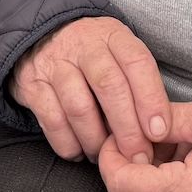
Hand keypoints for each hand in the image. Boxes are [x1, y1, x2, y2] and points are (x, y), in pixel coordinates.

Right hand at [7, 15, 171, 163]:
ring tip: (105, 155)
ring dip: (96, 140)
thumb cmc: (93, 56)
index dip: (151, 99)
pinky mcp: (32, 85)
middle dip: (127, 128)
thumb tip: (155, 131)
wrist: (41, 37)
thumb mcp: (118, 53)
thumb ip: (136, 84)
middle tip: (137, 156)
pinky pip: (52, 121)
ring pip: (79, 108)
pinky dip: (68, 144)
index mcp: (112, 35)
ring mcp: (54, 63)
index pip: (136, 62)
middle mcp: (83, 45)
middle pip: (109, 86)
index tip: (159, 131)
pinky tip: (79, 151)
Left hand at [99, 99, 191, 191]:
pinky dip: (160, 189)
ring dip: (144, 177)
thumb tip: (134, 117)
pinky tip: (182, 166)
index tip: (117, 136)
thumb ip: (166, 119)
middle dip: (126, 163)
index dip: (110, 157)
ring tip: (171, 149)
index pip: (121, 184)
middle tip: (144, 137)